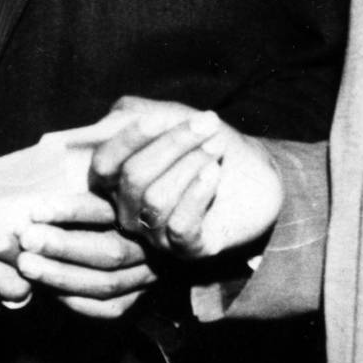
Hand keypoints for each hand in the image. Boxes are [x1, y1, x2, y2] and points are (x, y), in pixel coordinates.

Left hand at [0, 191, 156, 318]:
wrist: (88, 243)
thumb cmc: (68, 213)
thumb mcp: (63, 198)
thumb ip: (45, 206)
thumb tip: (19, 220)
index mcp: (133, 210)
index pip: (107, 210)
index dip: (71, 211)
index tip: (35, 211)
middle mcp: (146, 245)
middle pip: (111, 251)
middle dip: (64, 247)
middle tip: (26, 240)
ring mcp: (144, 275)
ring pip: (108, 283)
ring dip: (61, 276)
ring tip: (25, 265)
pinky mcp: (134, 300)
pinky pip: (108, 308)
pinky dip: (74, 300)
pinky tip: (46, 290)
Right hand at [89, 97, 281, 259]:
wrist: (259, 175)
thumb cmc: (206, 143)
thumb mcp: (169, 117)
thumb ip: (134, 112)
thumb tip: (112, 123)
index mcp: (117, 181)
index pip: (104, 165)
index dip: (127, 141)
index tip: (160, 118)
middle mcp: (129, 211)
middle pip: (133, 177)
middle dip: (172, 144)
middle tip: (208, 124)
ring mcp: (157, 233)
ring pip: (156, 200)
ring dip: (190, 165)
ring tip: (216, 146)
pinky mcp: (187, 249)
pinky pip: (180, 226)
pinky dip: (198, 194)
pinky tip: (215, 173)